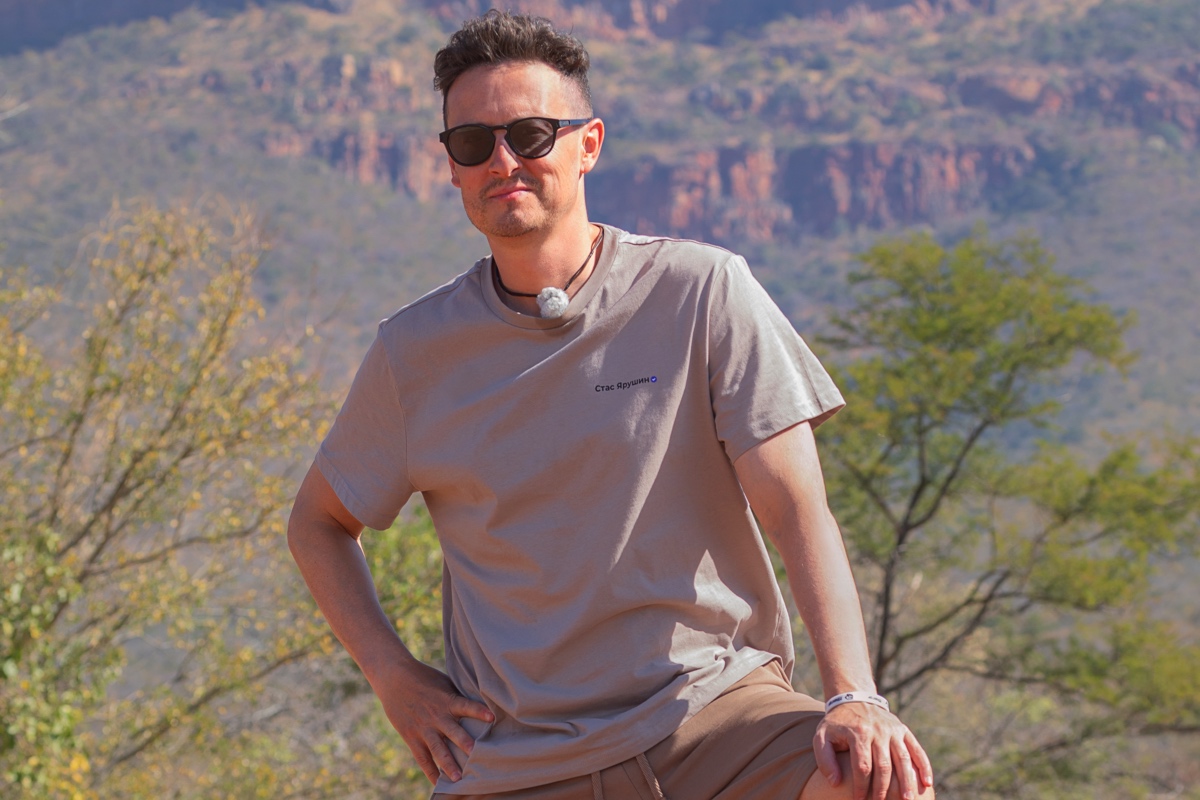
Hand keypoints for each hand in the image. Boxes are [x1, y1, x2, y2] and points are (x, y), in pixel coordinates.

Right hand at [367, 656, 494, 783]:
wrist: (394, 678)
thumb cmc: (424, 677)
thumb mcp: (444, 682)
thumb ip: (458, 697)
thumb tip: (480, 704)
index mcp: (447, 700)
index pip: (466, 706)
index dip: (479, 711)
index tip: (492, 717)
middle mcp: (437, 716)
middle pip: (453, 732)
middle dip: (465, 744)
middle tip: (477, 756)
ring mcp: (424, 728)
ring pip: (438, 749)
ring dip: (449, 764)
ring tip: (459, 779)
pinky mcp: (412, 736)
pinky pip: (422, 758)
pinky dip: (430, 771)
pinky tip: (438, 783)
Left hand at [813, 702, 932, 799]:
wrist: (853, 699)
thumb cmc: (836, 725)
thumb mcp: (822, 737)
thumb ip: (825, 760)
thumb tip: (835, 783)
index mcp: (858, 733)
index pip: (862, 766)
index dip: (861, 787)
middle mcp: (878, 731)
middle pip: (884, 766)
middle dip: (883, 789)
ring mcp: (893, 731)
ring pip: (903, 759)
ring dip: (907, 782)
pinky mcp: (903, 731)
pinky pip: (916, 750)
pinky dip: (924, 766)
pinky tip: (927, 783)